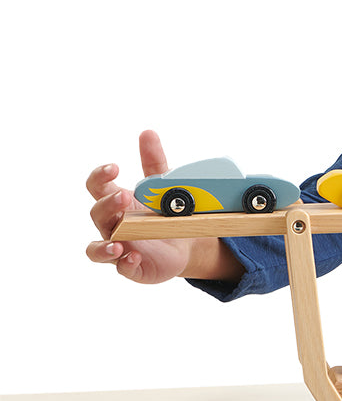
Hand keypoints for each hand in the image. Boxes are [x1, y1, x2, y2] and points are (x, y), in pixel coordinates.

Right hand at [86, 130, 193, 283]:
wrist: (186, 244)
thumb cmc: (165, 212)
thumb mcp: (163, 186)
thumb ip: (154, 161)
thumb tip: (147, 132)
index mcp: (118, 201)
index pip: (97, 186)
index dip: (100, 176)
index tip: (114, 167)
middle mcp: (113, 224)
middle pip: (97, 213)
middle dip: (107, 204)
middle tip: (123, 196)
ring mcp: (119, 246)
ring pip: (97, 248)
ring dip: (104, 245)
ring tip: (118, 242)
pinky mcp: (132, 266)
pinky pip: (121, 268)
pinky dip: (125, 263)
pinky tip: (135, 256)